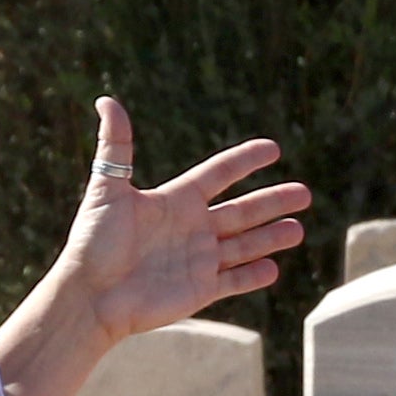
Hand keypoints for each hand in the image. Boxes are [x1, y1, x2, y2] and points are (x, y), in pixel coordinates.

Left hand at [56, 93, 311, 337]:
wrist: (91, 295)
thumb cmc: (94, 241)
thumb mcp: (107, 189)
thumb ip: (115, 146)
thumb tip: (107, 100)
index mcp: (175, 201)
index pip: (219, 174)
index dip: (245, 160)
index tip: (273, 149)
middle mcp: (192, 229)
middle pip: (242, 211)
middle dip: (273, 202)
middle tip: (304, 193)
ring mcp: (198, 260)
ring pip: (245, 245)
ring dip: (272, 237)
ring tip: (299, 229)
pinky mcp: (199, 291)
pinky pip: (234, 281)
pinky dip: (254, 275)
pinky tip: (274, 267)